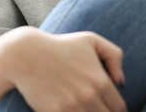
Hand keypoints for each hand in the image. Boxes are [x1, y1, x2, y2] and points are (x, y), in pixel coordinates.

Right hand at [1, 27, 126, 111]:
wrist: (24, 55)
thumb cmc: (60, 46)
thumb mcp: (92, 40)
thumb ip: (115, 56)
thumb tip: (121, 82)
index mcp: (101, 82)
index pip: (120, 108)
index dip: (116, 110)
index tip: (109, 107)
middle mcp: (89, 97)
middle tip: (96, 107)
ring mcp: (71, 108)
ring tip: (84, 109)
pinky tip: (72, 110)